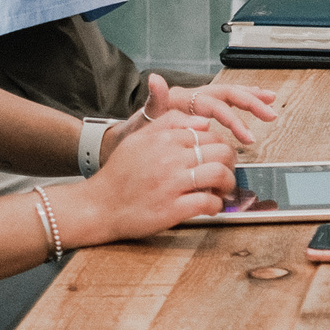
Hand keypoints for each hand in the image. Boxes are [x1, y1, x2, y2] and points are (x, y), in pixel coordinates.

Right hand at [55, 113, 238, 245]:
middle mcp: (171, 158)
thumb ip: (170, 123)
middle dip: (231, 163)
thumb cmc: (119, 174)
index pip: (210, 134)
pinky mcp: (173, 209)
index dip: (220, 145)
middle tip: (226, 172)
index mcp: (165, 139)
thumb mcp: (139, 139)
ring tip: (222, 190)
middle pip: (222, 151)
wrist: (98, 206)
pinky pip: (208, 203)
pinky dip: (216, 206)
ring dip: (228, 184)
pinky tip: (211, 207)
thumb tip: (205, 121)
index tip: (218, 156)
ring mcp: (173, 184)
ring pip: (220, 175)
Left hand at [106, 74, 276, 155]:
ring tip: (270, 104)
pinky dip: (241, 106)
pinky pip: (224, 106)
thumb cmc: (133, 136)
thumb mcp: (143, 121)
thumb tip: (155, 80)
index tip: (246, 137)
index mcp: (182, 99)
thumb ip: (154, 100)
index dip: (234, 119)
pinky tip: (254, 110)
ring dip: (251, 99)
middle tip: (269, 114)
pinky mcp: (198, 114)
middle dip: (251, 103)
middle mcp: (192, 98)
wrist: (123, 143)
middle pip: (228, 94)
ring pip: (229, 96)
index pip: (216, 104)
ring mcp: (196, 105)